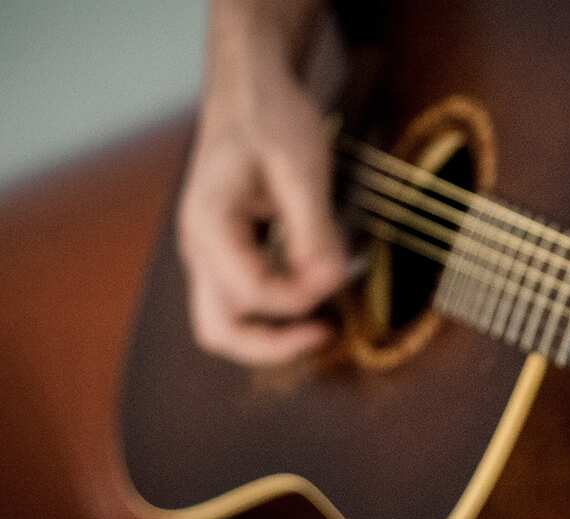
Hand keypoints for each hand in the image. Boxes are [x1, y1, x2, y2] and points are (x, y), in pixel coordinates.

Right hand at [178, 1, 346, 365]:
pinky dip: (275, 313)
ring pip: (227, 324)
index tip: (340, 274)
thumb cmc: (271, 119)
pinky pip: (242, 302)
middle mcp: (199, 249)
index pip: (253, 294)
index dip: (302, 297)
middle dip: (274, 346)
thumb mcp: (301, 168)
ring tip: (323, 324)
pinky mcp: (228, 254)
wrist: (249, 91)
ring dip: (273, 335)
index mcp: (209, 226)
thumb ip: (314, 230)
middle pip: (219, 332)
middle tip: (326, 334)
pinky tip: (313, 295)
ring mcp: (209, 255)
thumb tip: (329, 282)